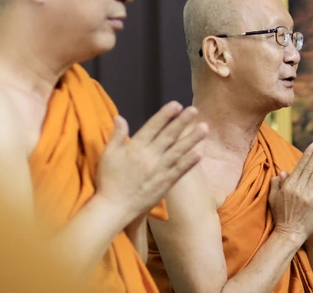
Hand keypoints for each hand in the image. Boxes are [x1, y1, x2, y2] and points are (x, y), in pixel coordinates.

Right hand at [95, 101, 208, 221]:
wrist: (114, 207)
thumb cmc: (108, 180)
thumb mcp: (108, 154)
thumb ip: (116, 135)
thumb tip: (119, 116)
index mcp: (135, 147)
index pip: (153, 127)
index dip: (165, 115)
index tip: (176, 105)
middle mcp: (150, 156)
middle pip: (169, 136)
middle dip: (182, 121)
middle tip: (194, 110)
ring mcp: (160, 170)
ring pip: (178, 151)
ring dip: (192, 139)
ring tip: (204, 128)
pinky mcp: (165, 184)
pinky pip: (180, 170)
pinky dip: (189, 162)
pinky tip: (199, 153)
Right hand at [268, 139, 312, 243]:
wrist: (290, 234)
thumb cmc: (281, 216)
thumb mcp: (273, 198)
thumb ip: (277, 184)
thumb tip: (283, 172)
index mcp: (289, 186)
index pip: (301, 166)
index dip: (308, 154)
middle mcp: (300, 189)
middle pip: (312, 167)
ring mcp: (310, 196)